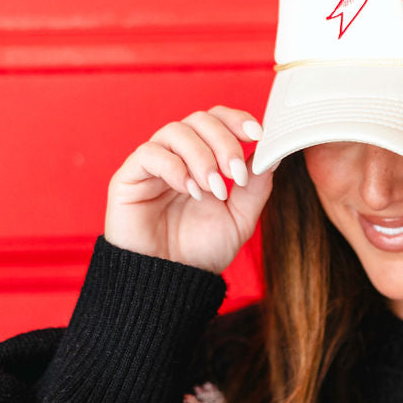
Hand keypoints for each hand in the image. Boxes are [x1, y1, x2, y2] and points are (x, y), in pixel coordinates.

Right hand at [104, 107, 272, 274]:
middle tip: (233, 173)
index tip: (257, 134)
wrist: (170, 283)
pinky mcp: (129, 177)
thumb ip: (256, 186)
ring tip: (211, 189)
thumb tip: (273, 153)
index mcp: (204, 158)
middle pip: (199, 119)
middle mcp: (178, 155)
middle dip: (223, 142)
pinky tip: (189, 190)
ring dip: (201, 156)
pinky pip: (149, 153)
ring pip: (175, 131)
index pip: (218, 119)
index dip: (237, 119)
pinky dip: (174, 166)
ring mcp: (153, 164)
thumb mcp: (240, 219)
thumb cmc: (201, 250)